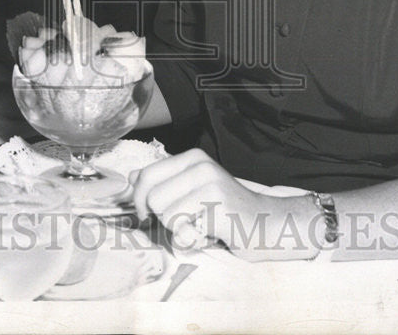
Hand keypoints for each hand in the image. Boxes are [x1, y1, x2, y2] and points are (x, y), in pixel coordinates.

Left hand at [129, 149, 318, 261]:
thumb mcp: (191, 190)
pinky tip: (208, 233)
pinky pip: (183, 229)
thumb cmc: (225, 210)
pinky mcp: (220, 209)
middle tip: (181, 222)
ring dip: (177, 229)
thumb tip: (131, 177)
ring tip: (198, 225)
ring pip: (165, 214)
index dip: (138, 200)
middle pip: (151, 197)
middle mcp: (202, 166)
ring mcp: (212, 186)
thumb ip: (163, 182)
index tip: (147, 214)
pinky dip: (190, 238)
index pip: (145, 176)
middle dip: (160, 217)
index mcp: (192, 158)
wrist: (266, 224)